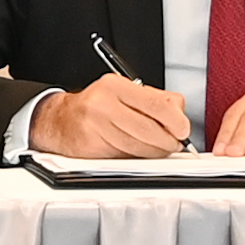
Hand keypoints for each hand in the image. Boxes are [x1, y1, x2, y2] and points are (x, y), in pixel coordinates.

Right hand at [29, 73, 190, 161]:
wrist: (60, 120)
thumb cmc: (96, 106)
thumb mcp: (125, 91)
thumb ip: (156, 99)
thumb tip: (179, 115)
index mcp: (114, 86)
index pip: (155, 104)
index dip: (175, 121)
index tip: (183, 130)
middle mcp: (103, 104)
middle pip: (149, 130)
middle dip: (168, 141)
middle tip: (175, 143)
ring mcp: (95, 127)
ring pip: (139, 147)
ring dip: (156, 152)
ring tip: (159, 148)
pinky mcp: (92, 147)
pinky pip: (125, 157)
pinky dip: (138, 158)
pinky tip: (139, 151)